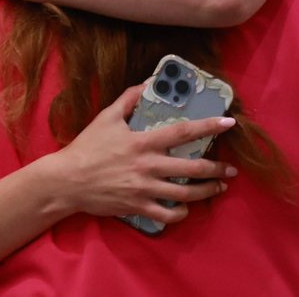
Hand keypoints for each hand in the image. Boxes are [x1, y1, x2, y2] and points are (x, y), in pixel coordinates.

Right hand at [43, 85, 236, 225]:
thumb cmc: (87, 147)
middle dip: (217, 169)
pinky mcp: (138, 207)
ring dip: (207, 191)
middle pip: (193, 168)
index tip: (229, 123)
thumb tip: (148, 83)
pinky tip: (186, 209)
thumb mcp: (106, 117)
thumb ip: (129, 99)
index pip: (183, 132)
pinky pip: (168, 215)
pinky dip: (181, 213)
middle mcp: (149, 166)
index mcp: (143, 142)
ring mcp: (145, 189)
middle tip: (230, 170)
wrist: (67, 180)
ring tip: (218, 188)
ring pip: (186, 195)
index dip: (209, 126)